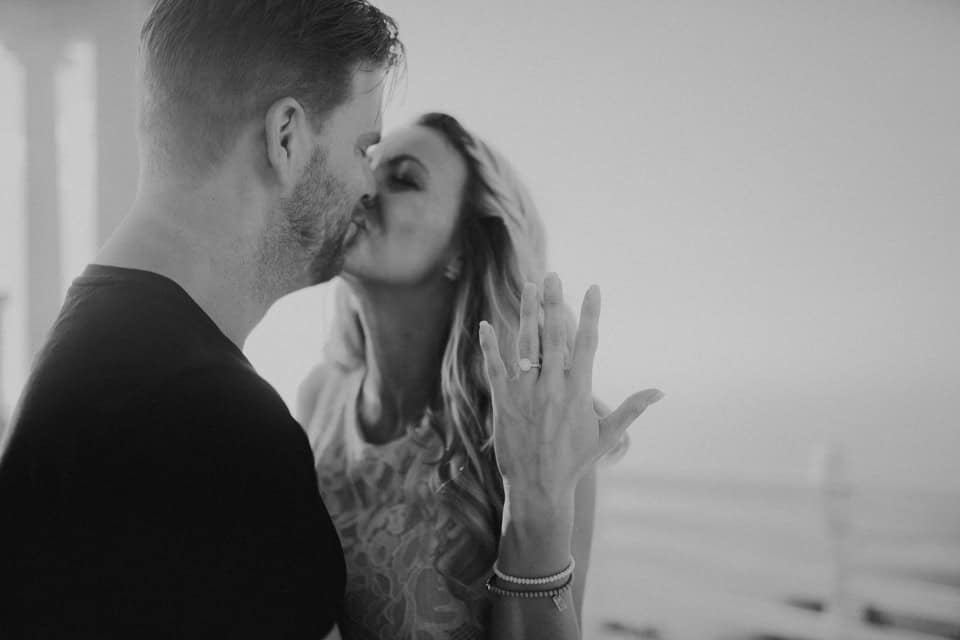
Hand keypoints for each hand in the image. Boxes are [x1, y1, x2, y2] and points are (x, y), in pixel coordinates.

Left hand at [478, 273, 662, 507]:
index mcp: (578, 391)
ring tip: (528, 287)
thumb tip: (660, 392)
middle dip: (554, 302)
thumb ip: (632, 409)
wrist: (539, 488)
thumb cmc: (576, 462)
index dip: (590, 314)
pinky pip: (495, 368)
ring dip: (527, 314)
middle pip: (555, 336)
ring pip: (526, 345)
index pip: (586, 344)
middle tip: (553, 275)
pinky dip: (490, 346)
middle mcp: (552, 387)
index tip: (593, 288)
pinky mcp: (503, 402)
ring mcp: (526, 393)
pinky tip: (486, 325)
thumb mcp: (608, 436)